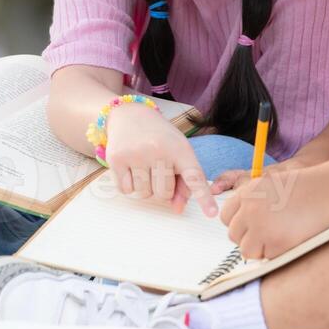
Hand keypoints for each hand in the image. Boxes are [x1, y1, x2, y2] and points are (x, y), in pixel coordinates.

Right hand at [103, 104, 217, 216]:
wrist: (129, 115)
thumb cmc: (159, 138)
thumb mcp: (177, 152)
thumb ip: (183, 182)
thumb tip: (177, 209)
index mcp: (180, 148)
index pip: (194, 177)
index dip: (203, 197)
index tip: (212, 214)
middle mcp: (158, 149)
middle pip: (164, 194)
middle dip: (162, 188)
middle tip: (157, 168)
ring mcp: (136, 154)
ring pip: (144, 194)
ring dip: (144, 187)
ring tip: (143, 166)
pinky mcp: (116, 159)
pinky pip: (126, 190)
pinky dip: (129, 185)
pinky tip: (130, 167)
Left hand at [218, 166, 328, 260]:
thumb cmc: (307, 187)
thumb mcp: (271, 184)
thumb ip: (252, 201)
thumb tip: (241, 224)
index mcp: (248, 193)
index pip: (226, 217)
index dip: (239, 223)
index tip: (251, 226)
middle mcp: (250, 210)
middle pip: (234, 235)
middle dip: (249, 237)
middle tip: (268, 234)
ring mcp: (262, 228)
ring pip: (247, 250)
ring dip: (260, 248)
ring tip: (279, 238)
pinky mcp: (277, 244)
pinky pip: (267, 258)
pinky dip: (276, 254)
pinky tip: (290, 241)